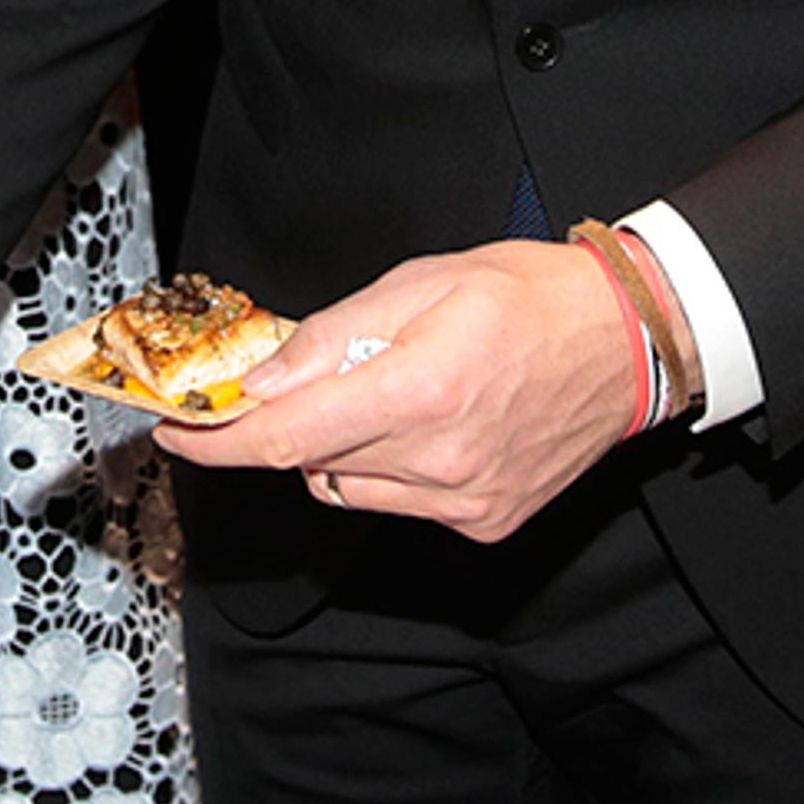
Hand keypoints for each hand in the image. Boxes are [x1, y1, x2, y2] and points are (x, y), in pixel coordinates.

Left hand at [157, 241, 657, 542]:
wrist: (626, 341)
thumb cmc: (530, 296)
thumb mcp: (420, 282)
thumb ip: (332, 336)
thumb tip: (261, 383)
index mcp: (419, 390)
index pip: (284, 438)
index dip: (216, 443)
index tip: (176, 433)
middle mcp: (440, 459)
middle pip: (310, 459)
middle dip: (291, 419)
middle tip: (308, 376)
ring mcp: (464, 499)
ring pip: (348, 485)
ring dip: (341, 446)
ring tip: (391, 391)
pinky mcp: (484, 521)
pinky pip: (398, 502)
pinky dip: (390, 468)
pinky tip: (429, 425)